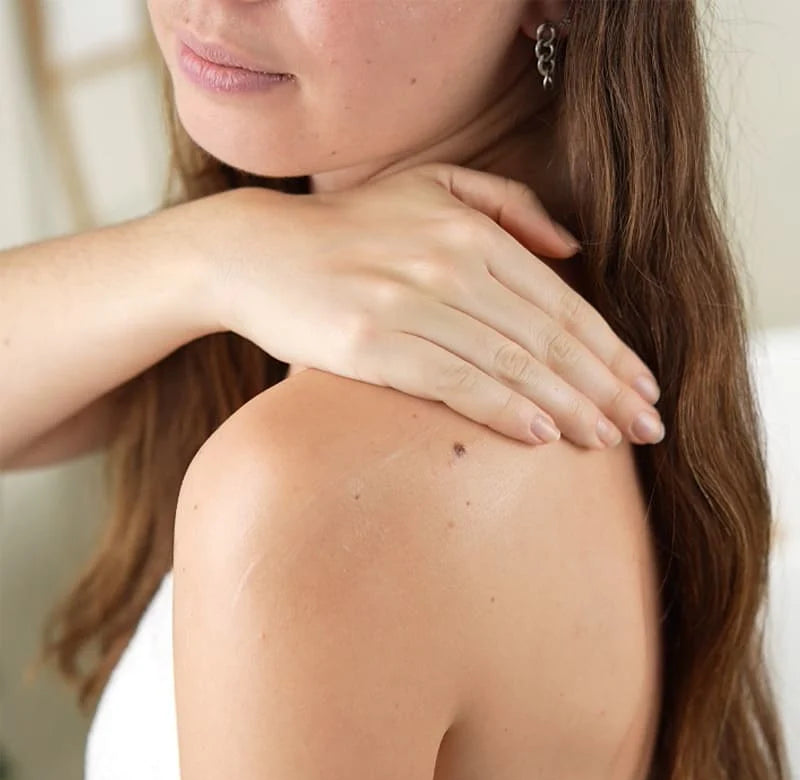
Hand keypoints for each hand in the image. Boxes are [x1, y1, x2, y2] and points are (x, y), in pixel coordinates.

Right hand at [189, 162, 663, 448]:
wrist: (256, 253)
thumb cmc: (348, 231)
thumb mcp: (429, 188)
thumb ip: (508, 204)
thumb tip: (571, 245)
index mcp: (470, 230)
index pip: (560, 301)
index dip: (610, 348)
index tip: (643, 386)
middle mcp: (447, 262)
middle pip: (547, 336)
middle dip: (605, 387)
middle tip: (647, 428)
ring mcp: (408, 303)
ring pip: (510, 363)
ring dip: (568, 406)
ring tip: (608, 441)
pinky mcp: (372, 345)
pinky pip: (455, 381)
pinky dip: (503, 409)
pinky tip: (541, 436)